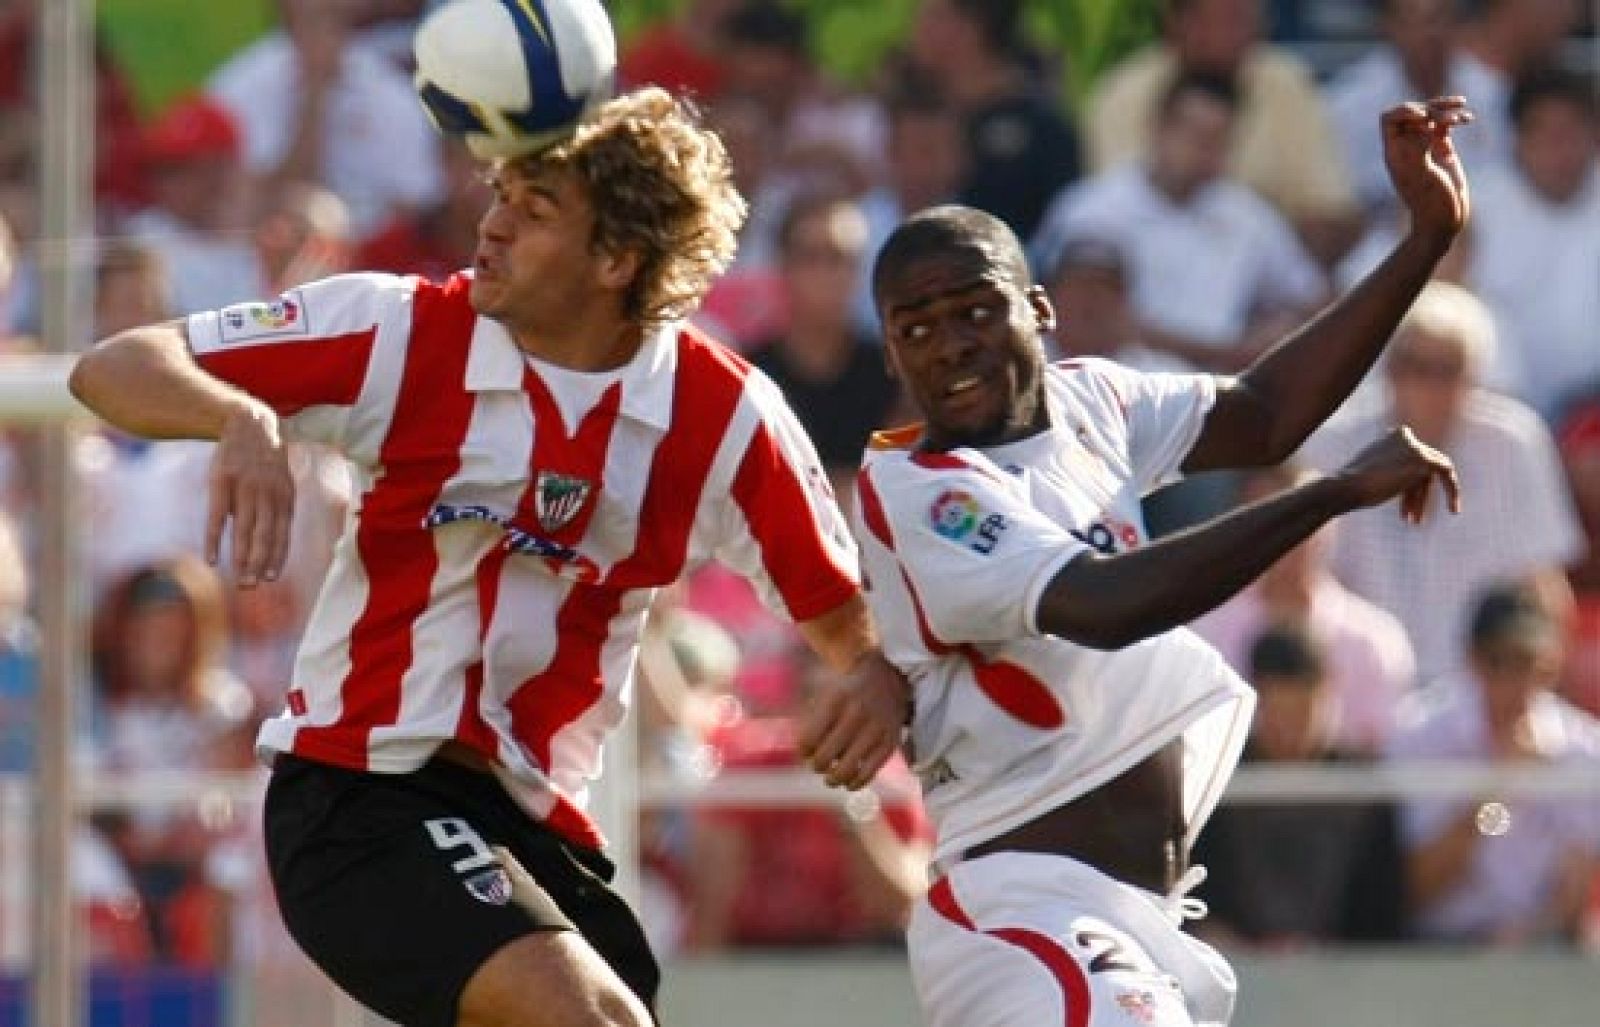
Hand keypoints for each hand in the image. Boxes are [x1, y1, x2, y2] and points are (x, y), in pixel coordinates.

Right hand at [206, 401, 295, 587]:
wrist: (250, 424)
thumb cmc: (266, 461)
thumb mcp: (281, 482)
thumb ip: (278, 510)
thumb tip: (274, 542)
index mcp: (285, 497)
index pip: (282, 533)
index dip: (276, 556)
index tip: (271, 578)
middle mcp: (268, 495)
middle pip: (264, 535)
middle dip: (259, 563)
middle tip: (252, 586)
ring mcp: (245, 488)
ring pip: (244, 530)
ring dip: (241, 557)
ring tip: (239, 579)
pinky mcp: (222, 482)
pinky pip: (217, 517)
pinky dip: (214, 539)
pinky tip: (211, 558)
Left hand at [797, 652, 908, 789]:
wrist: (888, 677)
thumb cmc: (849, 691)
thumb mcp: (827, 693)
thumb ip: (812, 721)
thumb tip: (804, 756)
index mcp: (835, 700)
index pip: (808, 739)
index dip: (803, 751)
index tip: (805, 752)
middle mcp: (855, 715)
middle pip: (824, 757)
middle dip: (817, 765)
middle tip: (818, 765)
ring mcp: (874, 730)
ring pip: (845, 770)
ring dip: (833, 779)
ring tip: (830, 778)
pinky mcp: (889, 743)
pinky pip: (868, 773)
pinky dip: (855, 783)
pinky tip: (849, 783)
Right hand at [1334, 425, 1460, 522]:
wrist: (1345, 487)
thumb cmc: (1351, 488)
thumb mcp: (1372, 477)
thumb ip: (1391, 474)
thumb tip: (1409, 485)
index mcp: (1391, 437)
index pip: (1410, 461)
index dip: (1410, 489)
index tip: (1406, 510)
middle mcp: (1404, 436)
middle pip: (1422, 468)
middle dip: (1417, 495)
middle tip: (1414, 519)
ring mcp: (1414, 446)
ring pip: (1432, 474)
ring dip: (1423, 499)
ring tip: (1416, 522)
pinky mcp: (1422, 459)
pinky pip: (1446, 472)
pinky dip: (1452, 490)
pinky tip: (1454, 508)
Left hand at [1381, 97, 1471, 242]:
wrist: (1446, 219)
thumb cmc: (1430, 202)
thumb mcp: (1422, 176)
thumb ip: (1417, 150)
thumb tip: (1423, 126)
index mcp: (1395, 152)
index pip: (1390, 118)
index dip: (1405, 110)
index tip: (1424, 116)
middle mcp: (1407, 146)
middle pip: (1414, 113)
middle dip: (1432, 110)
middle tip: (1450, 120)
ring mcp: (1425, 146)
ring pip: (1431, 116)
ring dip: (1446, 110)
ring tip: (1462, 116)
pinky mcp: (1442, 149)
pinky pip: (1446, 125)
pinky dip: (1456, 118)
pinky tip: (1468, 119)